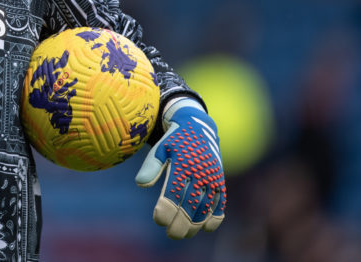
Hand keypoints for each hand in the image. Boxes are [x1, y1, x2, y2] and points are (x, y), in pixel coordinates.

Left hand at [135, 97, 225, 238]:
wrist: (198, 126)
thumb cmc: (174, 140)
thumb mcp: (161, 148)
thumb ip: (151, 166)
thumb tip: (140, 184)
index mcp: (183, 164)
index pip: (174, 192)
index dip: (166, 209)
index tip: (158, 220)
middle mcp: (200, 172)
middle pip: (191, 205)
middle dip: (181, 223)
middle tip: (171, 234)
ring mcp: (212, 177)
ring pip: (206, 207)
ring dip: (196, 224)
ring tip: (184, 234)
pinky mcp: (220, 180)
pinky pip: (220, 202)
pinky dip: (215, 216)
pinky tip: (206, 227)